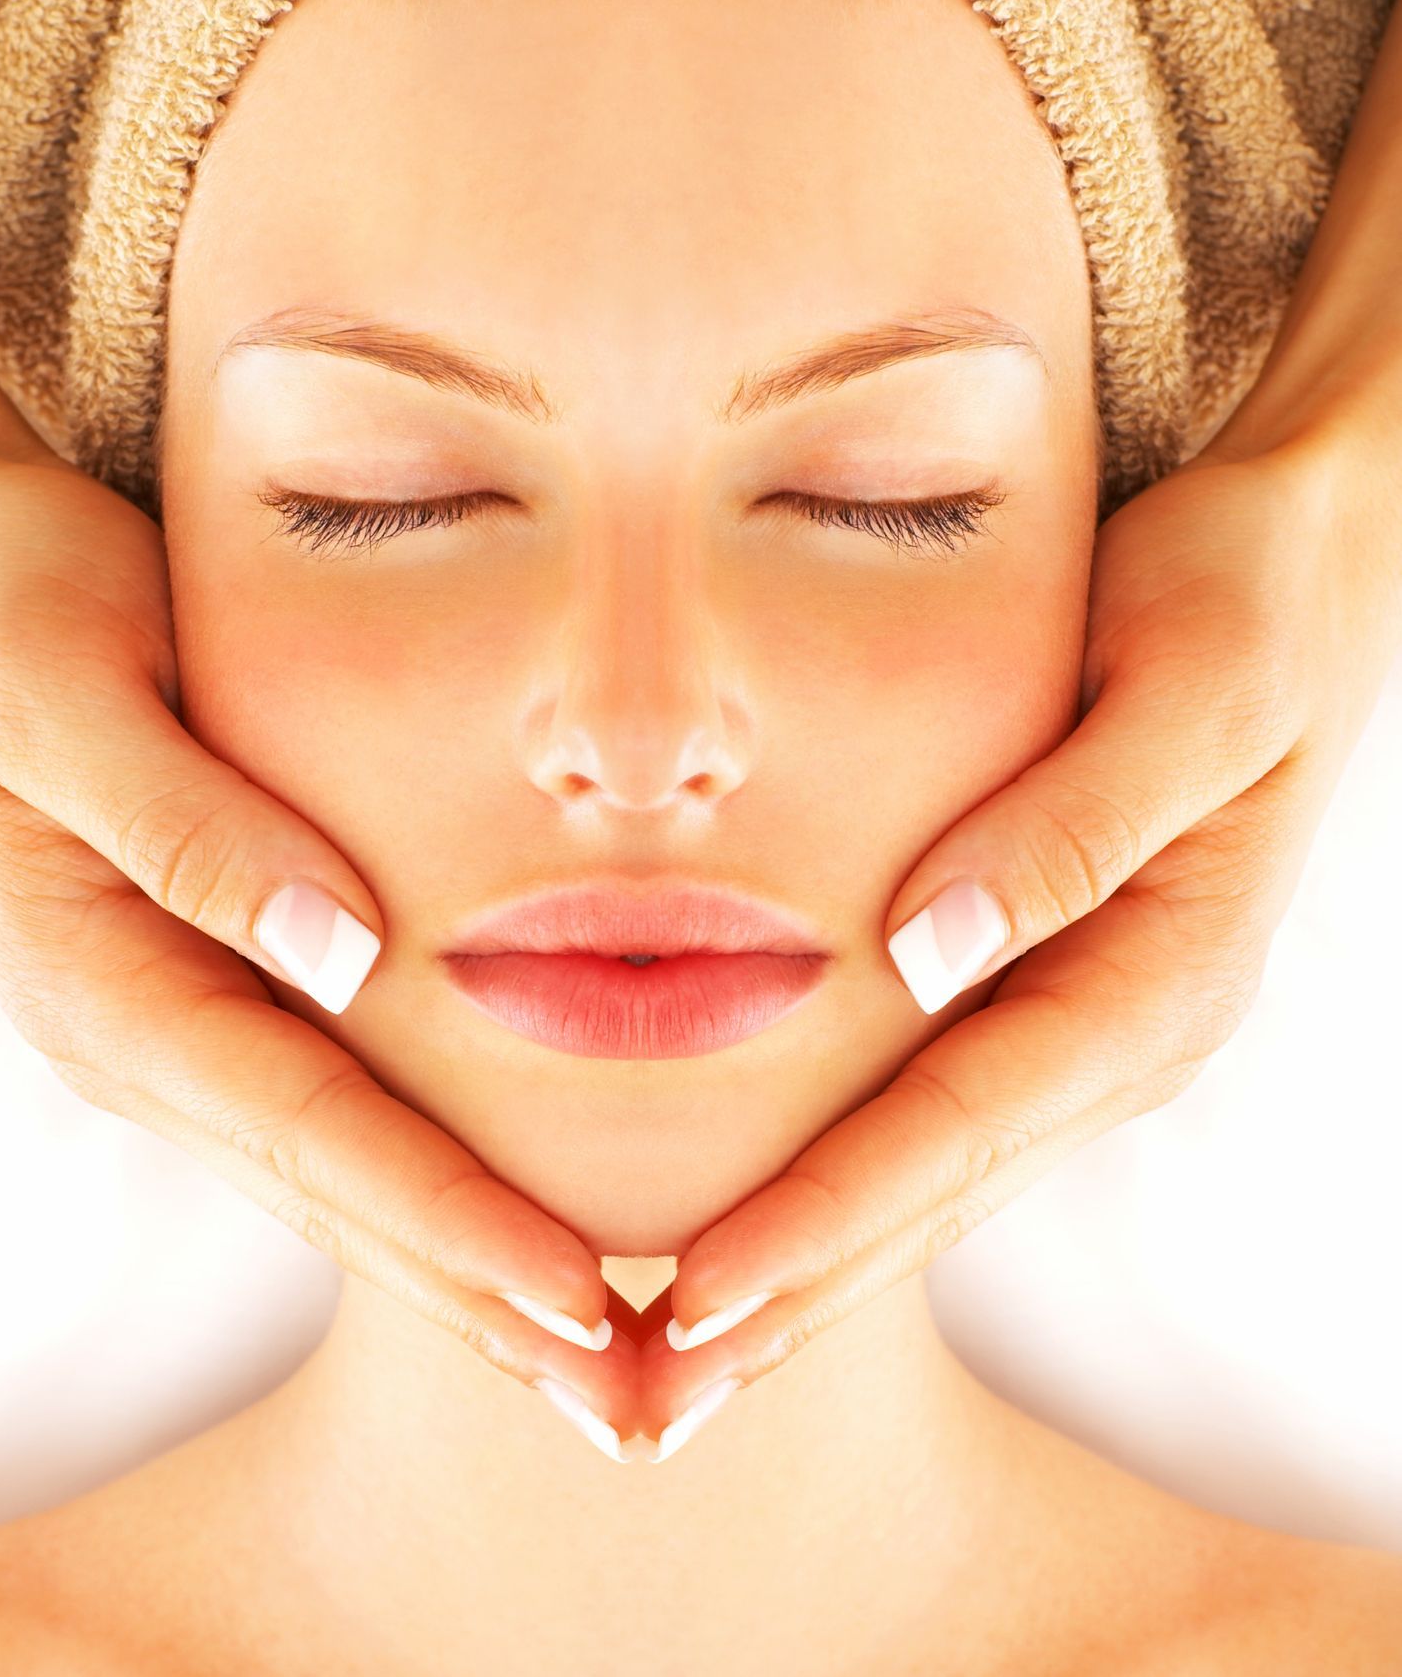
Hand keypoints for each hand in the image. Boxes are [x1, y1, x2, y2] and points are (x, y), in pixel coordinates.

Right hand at [0, 433, 643, 1442]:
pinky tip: (503, 1219)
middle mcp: (137, 1028)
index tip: (579, 1297)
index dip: (449, 1221)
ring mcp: (171, 1016)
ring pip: (339, 1172)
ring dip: (464, 1267)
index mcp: (102, 978)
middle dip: (480, 1300)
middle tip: (627, 1396)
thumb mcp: (70, 687)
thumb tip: (342, 956)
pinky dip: (427, 1180)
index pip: (309, 1131)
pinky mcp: (212, 978)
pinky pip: (333, 1109)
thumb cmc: (4, 599)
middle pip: (333, 1194)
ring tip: (594, 1349)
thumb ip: (191, 829)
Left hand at [639, 389, 1401, 1447]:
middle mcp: (1123, 1029)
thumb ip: (1066, 827)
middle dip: (793, 1300)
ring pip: (929, 1175)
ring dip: (809, 1268)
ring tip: (679, 1355)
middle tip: (649, 1399)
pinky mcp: (1053, 980)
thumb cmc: (1249, 600)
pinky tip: (769, 1219)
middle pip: (933, 1194)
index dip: (820, 1222)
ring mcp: (1091, 1018)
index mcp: (1154, 979)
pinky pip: (933, 1111)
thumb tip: (924, 956)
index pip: (953, 1131)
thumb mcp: (1183, 688)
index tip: (694, 1301)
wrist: (1308, 558)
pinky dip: (845, 1182)